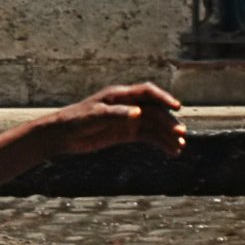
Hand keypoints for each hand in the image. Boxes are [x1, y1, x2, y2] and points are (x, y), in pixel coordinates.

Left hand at [48, 82, 185, 159]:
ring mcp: (129, 119)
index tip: (176, 107)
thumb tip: (139, 113)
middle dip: (168, 122)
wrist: (63, 134)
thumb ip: (116, 114)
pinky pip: (148, 137)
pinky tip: (172, 152)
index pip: (147, 92)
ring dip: (168, 135)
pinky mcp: (127, 133)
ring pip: (154, 126)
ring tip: (180, 147)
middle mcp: (128, 105)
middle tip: (181, 134)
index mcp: (121, 95)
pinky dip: (161, 143)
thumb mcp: (95, 116)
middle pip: (155, 111)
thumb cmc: (76, 119)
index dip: (164, 97)